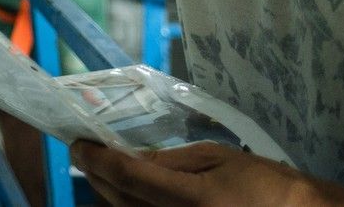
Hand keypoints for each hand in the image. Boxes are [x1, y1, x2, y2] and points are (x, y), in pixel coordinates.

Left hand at [70, 141, 343, 206]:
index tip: (78, 141)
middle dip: (96, 175)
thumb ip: (170, 161)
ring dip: (109, 193)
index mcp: (191, 199)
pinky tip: (126, 192)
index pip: (126, 176)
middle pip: (118, 200)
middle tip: (86, 152)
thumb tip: (128, 157)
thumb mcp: (218, 159)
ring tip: (102, 170)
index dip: (95, 158)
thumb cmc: (265, 185)